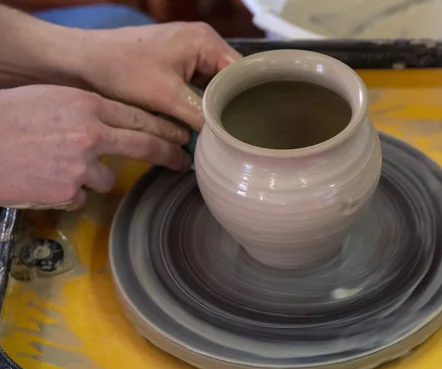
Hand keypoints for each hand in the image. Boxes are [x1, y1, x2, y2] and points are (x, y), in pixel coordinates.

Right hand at [0, 85, 189, 209]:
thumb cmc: (9, 116)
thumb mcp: (52, 99)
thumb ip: (88, 110)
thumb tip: (117, 125)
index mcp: (86, 105)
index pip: (140, 118)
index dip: (165, 128)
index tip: (183, 135)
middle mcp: (90, 134)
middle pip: (145, 146)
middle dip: (170, 154)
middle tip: (183, 162)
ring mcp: (80, 166)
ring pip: (108, 179)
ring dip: (92, 176)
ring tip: (57, 165)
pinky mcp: (66, 191)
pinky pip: (80, 196)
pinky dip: (67, 191)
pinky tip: (44, 179)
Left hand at [79, 22, 240, 129]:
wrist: (80, 61)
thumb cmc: (121, 70)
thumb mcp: (166, 97)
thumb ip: (200, 116)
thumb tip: (223, 139)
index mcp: (206, 41)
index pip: (241, 73)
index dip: (245, 100)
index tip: (245, 128)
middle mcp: (202, 42)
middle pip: (229, 80)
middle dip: (228, 105)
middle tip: (233, 135)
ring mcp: (188, 53)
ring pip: (213, 86)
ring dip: (212, 107)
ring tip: (218, 133)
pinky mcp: (175, 65)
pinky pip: (197, 87)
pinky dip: (197, 104)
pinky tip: (199, 124)